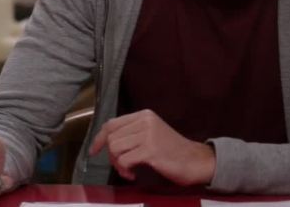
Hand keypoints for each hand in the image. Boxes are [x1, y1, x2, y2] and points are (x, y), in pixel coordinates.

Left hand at [89, 109, 214, 185]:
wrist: (194, 160)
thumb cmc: (172, 150)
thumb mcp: (151, 133)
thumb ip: (132, 132)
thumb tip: (105, 141)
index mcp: (145, 115)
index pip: (112, 124)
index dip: (99, 138)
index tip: (94, 150)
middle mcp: (146, 121)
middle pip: (111, 138)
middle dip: (112, 156)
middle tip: (123, 165)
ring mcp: (148, 134)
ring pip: (115, 149)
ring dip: (118, 164)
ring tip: (129, 169)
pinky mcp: (150, 150)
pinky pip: (124, 161)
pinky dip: (125, 171)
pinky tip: (134, 174)